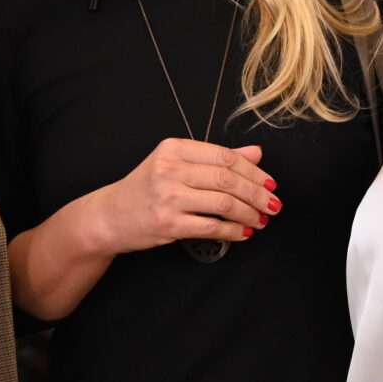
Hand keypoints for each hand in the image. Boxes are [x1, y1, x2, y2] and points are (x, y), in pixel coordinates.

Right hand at [91, 140, 277, 254]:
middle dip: (257, 194)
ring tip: (260, 220)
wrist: (110, 216)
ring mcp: (168, 197)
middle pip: (228, 179)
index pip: (225, 157)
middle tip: (273, 204)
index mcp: (174, 148)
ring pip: (223, 203)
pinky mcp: (168, 223)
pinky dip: (233, 231)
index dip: (254, 171)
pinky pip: (211, 226)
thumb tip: (256, 153)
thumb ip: (216, 159)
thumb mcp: (177, 165)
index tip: (270, 183)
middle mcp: (170, 169)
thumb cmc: (146, 189)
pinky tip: (243, 233)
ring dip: (249, 214)